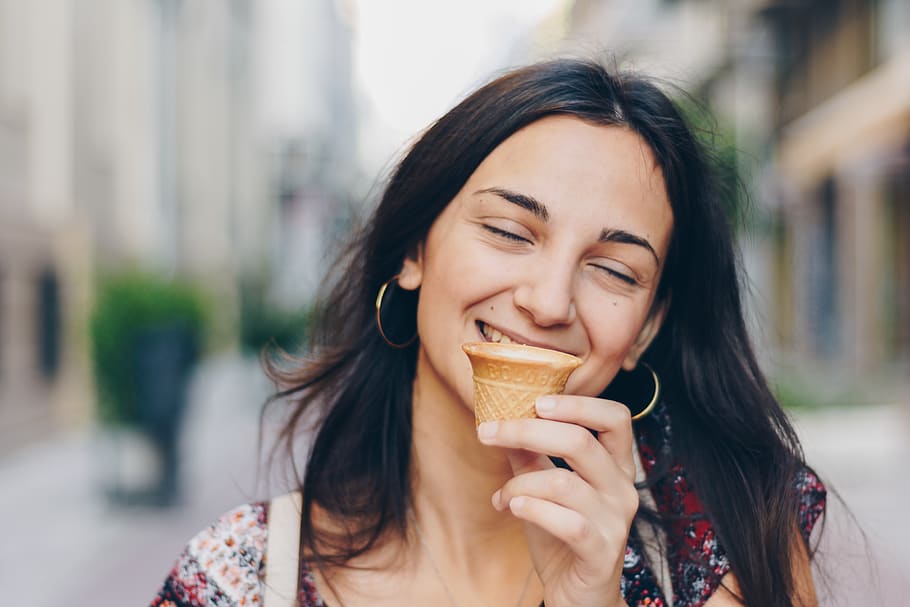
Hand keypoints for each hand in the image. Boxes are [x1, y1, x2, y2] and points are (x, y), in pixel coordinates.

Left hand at [477, 395, 637, 606]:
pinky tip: (512, 507)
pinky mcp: (602, 552)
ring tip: (502, 495)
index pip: (616, 418)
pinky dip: (532, 509)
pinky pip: (567, 522)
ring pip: (564, 483)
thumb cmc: (562, 536)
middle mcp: (623, 489)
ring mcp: (616, 522)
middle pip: (581, 441)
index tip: (537, 401)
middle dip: (528, 431)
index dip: (578, 403)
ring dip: (519, 484)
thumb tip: (501, 418)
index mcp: (616, 467)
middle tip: (488, 431)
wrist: (579, 597)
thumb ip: (530, 455)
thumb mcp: (543, 489)